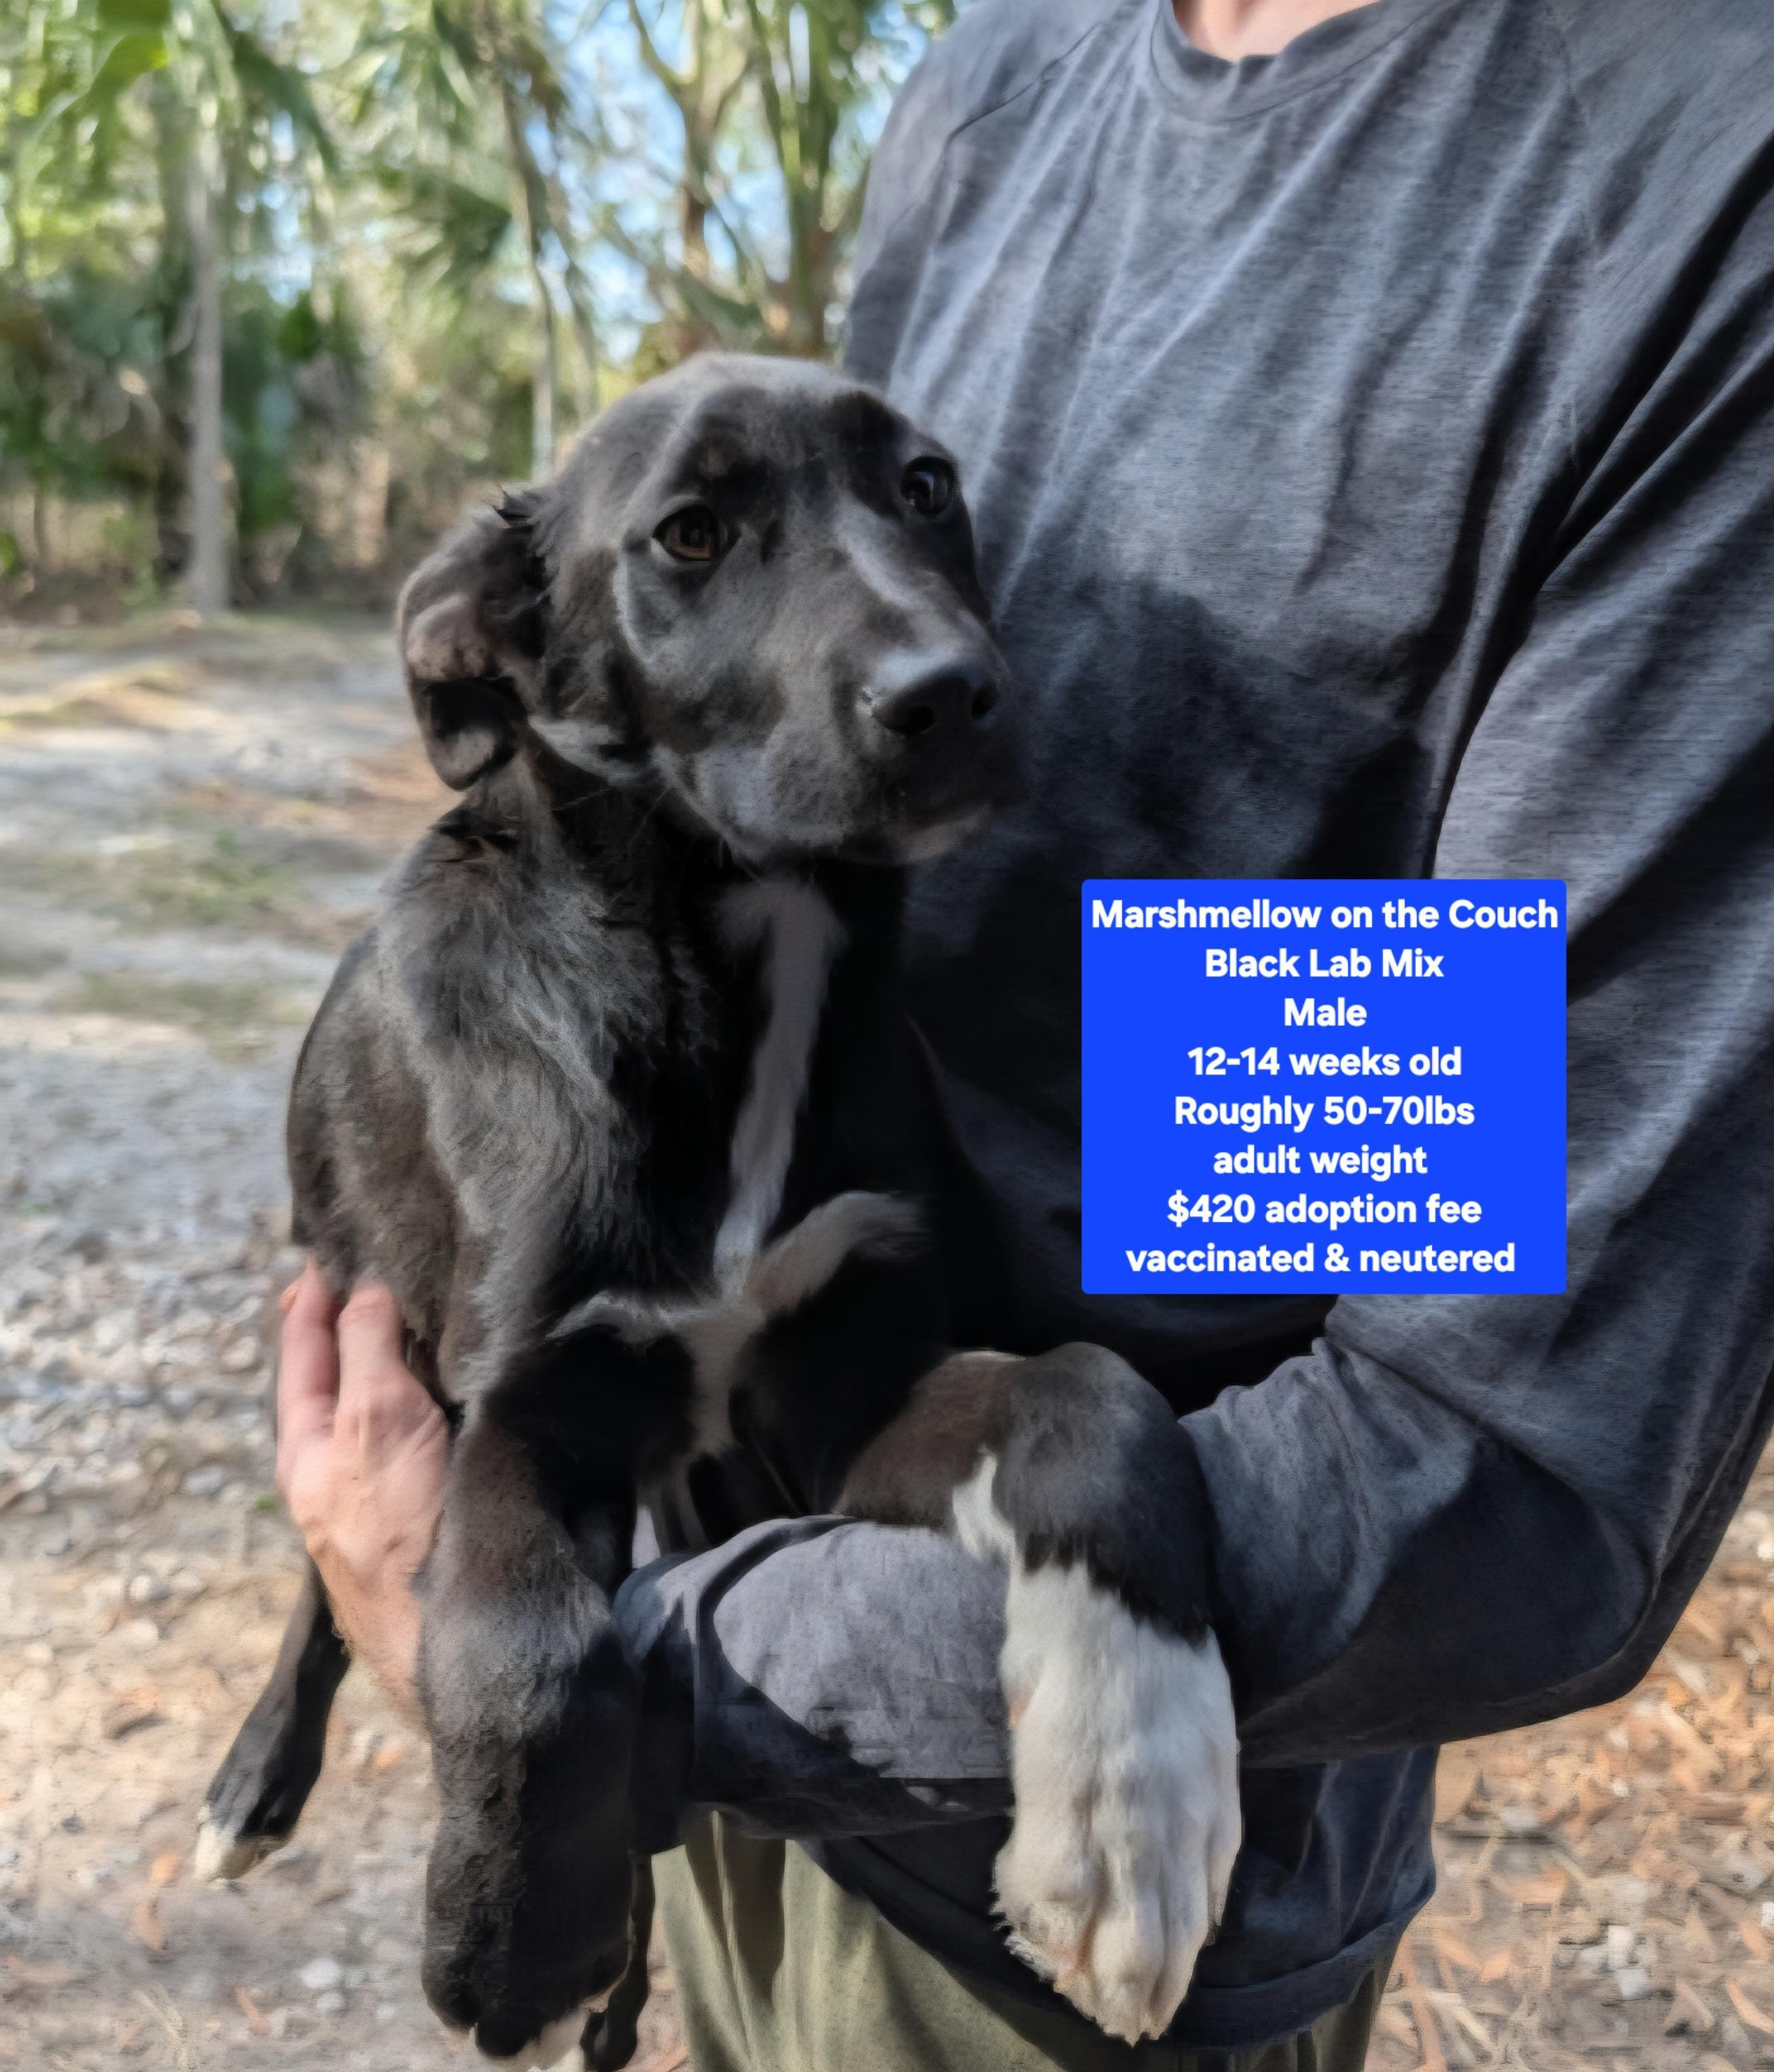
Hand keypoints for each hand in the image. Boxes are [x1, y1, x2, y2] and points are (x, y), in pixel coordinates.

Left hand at [274, 1262, 448, 1716]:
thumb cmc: (405, 1527)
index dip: (313, 1295)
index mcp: (306, 1449)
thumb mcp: (374, 1417)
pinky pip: (427, 1434)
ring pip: (386, 1408)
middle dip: (356, 1325)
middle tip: (379, 1267)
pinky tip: (465, 1383)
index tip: (331, 1247)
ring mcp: (385, 1495)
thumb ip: (366, 1348)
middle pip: (342, 1379)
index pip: (303, 1350)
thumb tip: (363, 1291)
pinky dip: (436, 1397)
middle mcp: (338, 1471)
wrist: (462, 1637)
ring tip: (427, 1311)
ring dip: (402, 1360)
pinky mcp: (434, 1512)